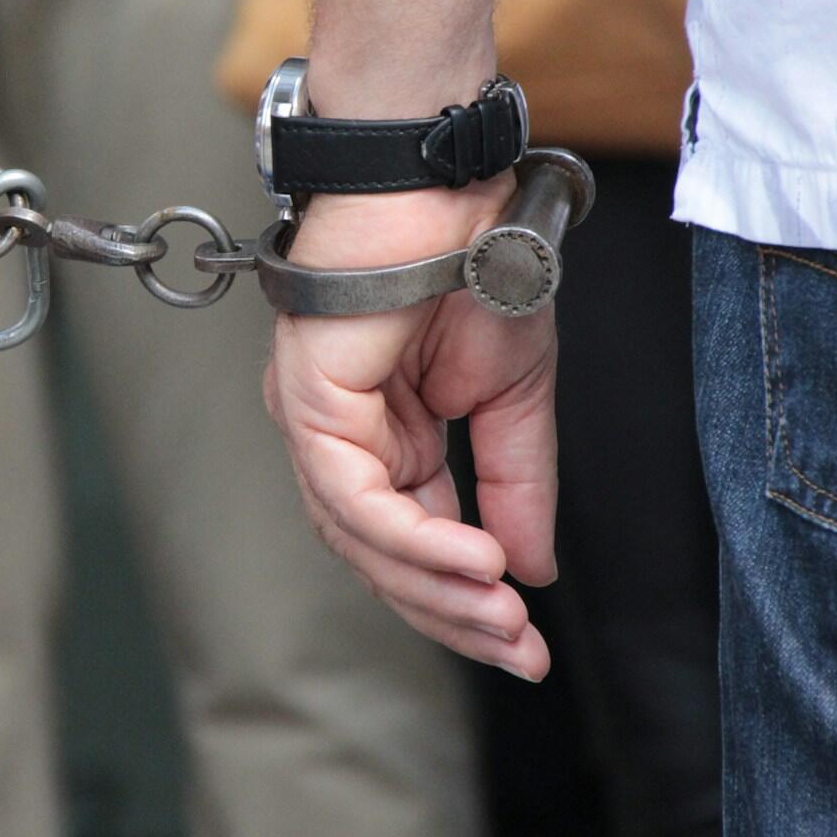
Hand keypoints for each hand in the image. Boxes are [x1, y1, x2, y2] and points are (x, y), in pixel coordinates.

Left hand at [263, 179, 558, 679]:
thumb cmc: (469, 260)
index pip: (413, 538)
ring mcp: (315, 419)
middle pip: (381, 556)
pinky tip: (473, 559)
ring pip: (362, 538)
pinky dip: (413, 535)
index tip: (526, 645)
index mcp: (383, 434)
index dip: (465, 598)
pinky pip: (353, 496)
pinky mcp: (307, 400)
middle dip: (451, 611)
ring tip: (504, 613)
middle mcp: (339, 436)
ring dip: (437, 585)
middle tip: (519, 651)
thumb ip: (515, 482)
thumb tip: (529, 566)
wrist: (447, 185)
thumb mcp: (514, 394)